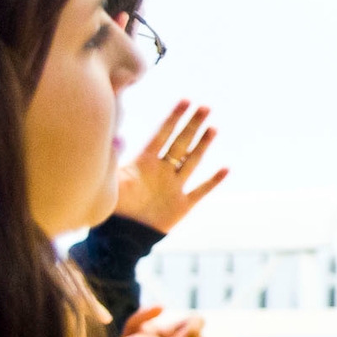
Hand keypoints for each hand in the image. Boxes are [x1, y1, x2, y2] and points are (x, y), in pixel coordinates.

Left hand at [114, 100, 225, 232]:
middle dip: (192, 125)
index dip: (173, 117)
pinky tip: (225, 168)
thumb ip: (113, 160)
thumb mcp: (111, 182)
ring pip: (192, 161)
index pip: (162, 134)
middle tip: (205, 107)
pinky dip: (213, 181)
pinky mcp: (182, 204)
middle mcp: (162, 171)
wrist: (123, 236)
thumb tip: (112, 138)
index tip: (185, 101)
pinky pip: (201, 190)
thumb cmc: (114, 208)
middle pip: (180, 143)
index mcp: (144, 163)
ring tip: (213, 128)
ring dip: (203, 145)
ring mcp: (174, 186)